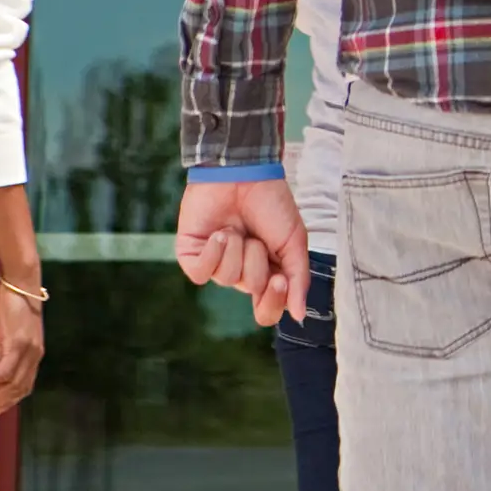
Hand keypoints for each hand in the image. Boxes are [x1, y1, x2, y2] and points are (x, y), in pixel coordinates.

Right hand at [0, 289, 39, 414]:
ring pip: (11, 384)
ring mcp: (29, 351)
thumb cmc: (13, 309)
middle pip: (18, 390)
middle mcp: (35, 356)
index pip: (24, 388)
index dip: (8, 403)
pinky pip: (4, 371)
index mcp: (34, 356)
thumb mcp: (8, 337)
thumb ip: (2, 357)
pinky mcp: (19, 344)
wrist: (22, 285)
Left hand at [176, 177, 310, 328]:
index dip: (273, 302)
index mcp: (267, 273)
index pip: (267, 309)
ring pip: (226, 279)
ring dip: (236, 250)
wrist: (246, 174)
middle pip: (250, 291)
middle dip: (257, 262)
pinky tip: (219, 233)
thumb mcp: (295, 243)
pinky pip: (200, 273)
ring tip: (236, 228)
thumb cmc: (273, 205)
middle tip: (258, 240)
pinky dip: (212, 253)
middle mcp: (241, 272)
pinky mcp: (191, 254)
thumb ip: (299, 280)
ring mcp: (215, 263)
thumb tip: (299, 315)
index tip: (281, 280)